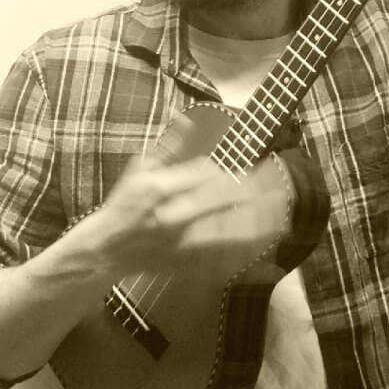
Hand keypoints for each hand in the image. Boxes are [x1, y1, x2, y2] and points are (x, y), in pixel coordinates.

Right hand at [71, 154, 290, 277]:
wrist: (105, 250)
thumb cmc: (123, 206)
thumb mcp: (139, 170)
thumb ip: (169, 149)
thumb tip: (190, 124)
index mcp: (161, 189)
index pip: (206, 174)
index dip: (236, 169)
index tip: (261, 163)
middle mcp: (173, 216)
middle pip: (223, 203)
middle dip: (254, 194)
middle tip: (281, 186)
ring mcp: (181, 243)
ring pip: (227, 235)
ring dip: (257, 225)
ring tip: (283, 215)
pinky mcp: (186, 264)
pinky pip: (222, 262)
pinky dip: (246, 258)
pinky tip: (267, 251)